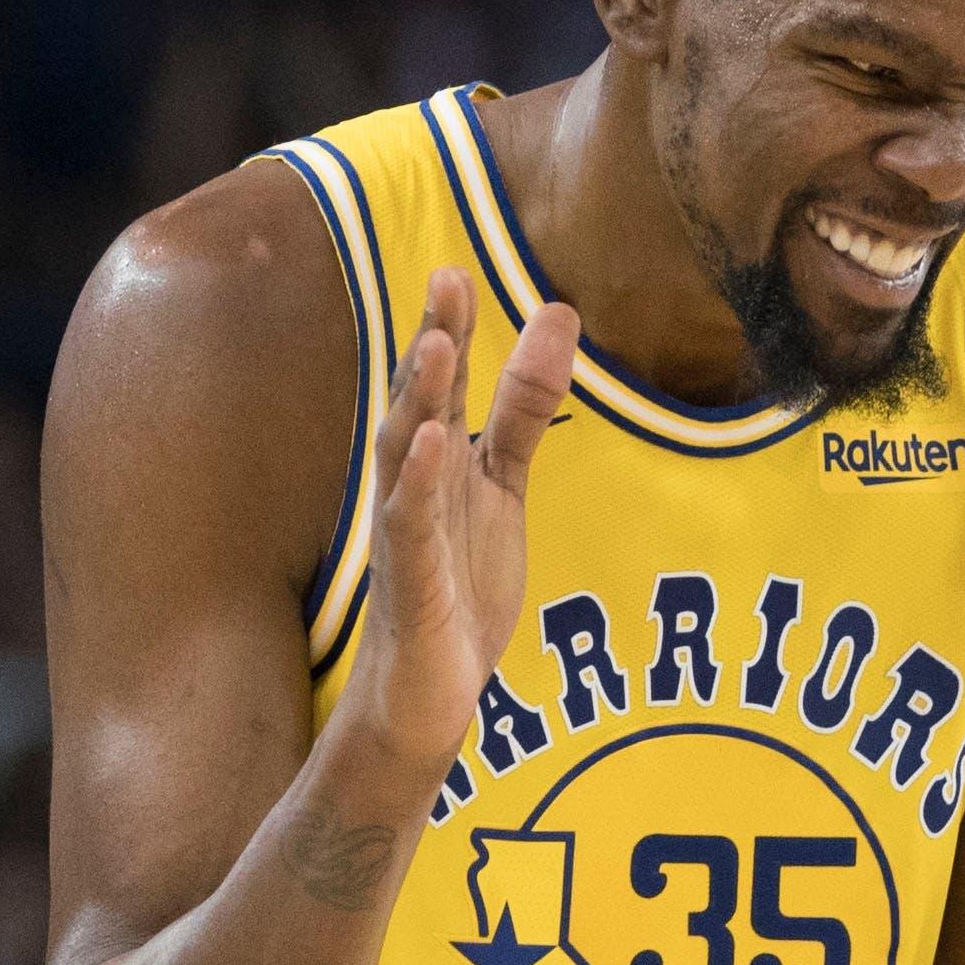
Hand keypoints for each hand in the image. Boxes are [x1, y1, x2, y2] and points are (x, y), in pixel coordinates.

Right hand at [340, 264, 579, 772]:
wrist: (425, 694)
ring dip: (418, 402)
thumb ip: (525, 408)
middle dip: (432, 345)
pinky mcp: (413, 587)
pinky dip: (420, 487)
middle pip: (422, 406)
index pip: (445, 385)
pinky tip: (436, 445)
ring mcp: (406, 536)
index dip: (449, 328)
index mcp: (440, 462)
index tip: (455, 270)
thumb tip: (558, 315)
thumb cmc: (458, 583)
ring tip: (433, 345)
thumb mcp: (502, 485)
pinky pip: (412, 530)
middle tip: (445, 279)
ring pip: (406, 459)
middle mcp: (414, 489)